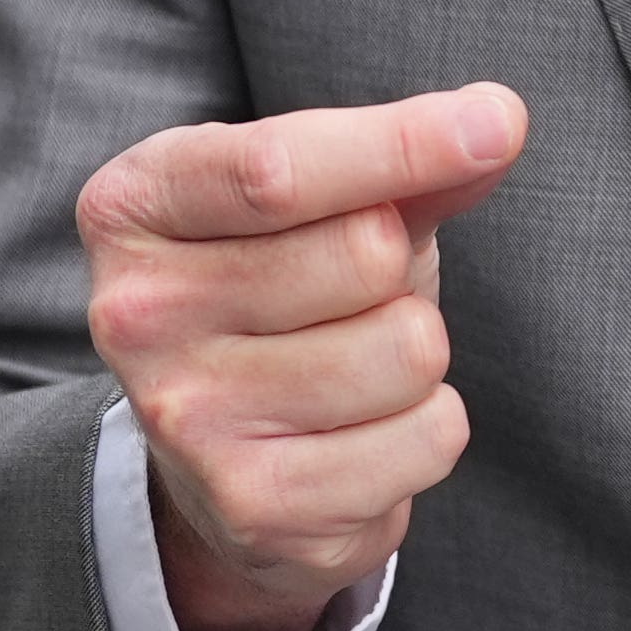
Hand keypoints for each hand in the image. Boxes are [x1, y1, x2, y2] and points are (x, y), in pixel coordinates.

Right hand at [85, 84, 525, 630]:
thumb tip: (495, 123)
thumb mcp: (318, 202)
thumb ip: (401, 162)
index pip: (279, 168)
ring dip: (416, 350)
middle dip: (398, 266)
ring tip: (352, 362)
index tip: (497, 124)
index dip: (403, 143)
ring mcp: (190, 421)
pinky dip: (427, 426)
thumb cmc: (277, 286)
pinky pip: (429, 435)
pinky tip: (361, 431)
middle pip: (365, 252)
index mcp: (133, 207)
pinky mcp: (257, 507)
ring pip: (408, 348)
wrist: (215, 453)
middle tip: (349, 295)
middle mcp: (137, 315)